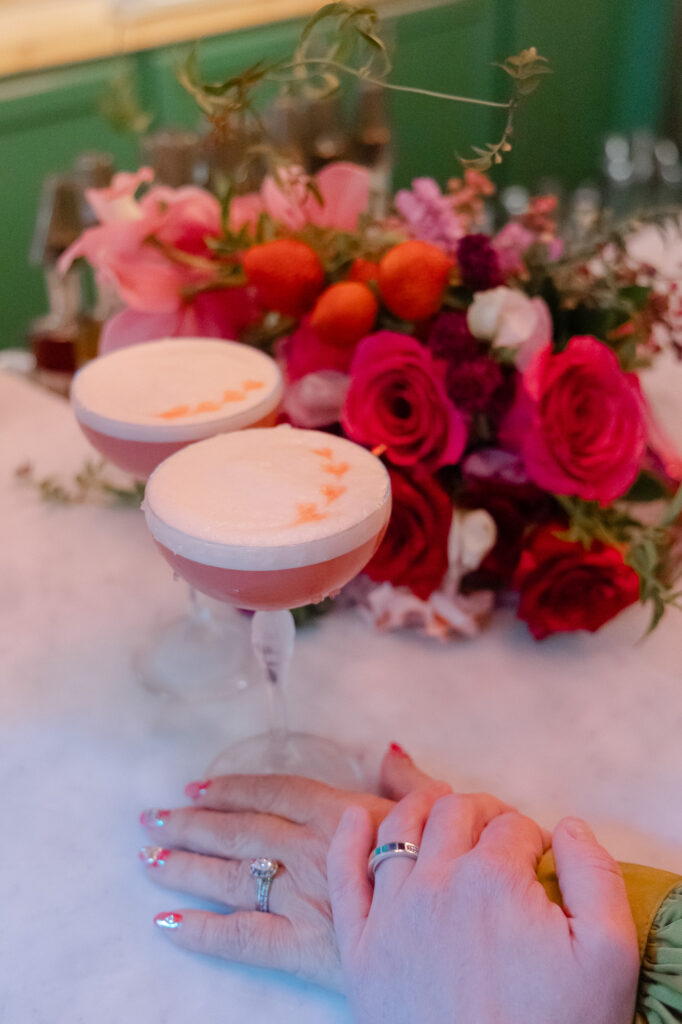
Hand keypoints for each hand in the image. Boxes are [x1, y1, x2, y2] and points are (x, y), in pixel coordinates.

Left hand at [139, 745, 444, 988]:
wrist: (458, 929)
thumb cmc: (449, 865)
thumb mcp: (438, 812)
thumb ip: (408, 779)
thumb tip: (389, 747)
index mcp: (341, 814)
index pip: (275, 791)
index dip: (234, 787)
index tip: (200, 786)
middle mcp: (312, 850)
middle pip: (241, 830)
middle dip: (193, 823)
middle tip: (154, 818)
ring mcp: (301, 897)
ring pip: (230, 876)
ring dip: (185, 865)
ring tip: (150, 858)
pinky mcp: (301, 946)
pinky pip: (240, 938)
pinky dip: (201, 931)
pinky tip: (168, 924)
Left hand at [328, 791, 638, 1023]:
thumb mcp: (608, 955)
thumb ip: (595, 876)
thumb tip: (568, 826)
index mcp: (494, 878)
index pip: (514, 826)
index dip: (532, 837)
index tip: (540, 858)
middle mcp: (436, 882)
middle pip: (456, 813)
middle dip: (482, 812)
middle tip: (497, 834)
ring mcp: (392, 913)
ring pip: (399, 828)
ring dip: (423, 807)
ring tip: (439, 807)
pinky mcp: (361, 949)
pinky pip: (344, 877)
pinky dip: (347, 839)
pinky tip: (357, 815)